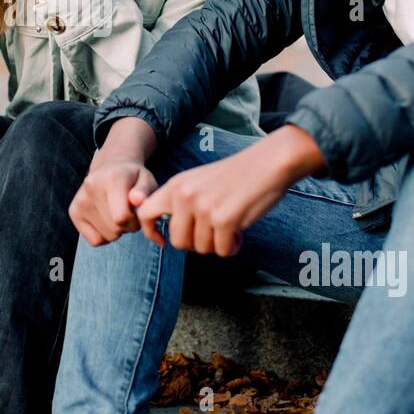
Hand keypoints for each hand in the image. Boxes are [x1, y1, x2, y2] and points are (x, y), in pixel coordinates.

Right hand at [68, 116, 158, 245]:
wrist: (110, 167)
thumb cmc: (133, 178)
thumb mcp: (147, 180)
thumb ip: (146, 191)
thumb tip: (137, 200)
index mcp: (112, 178)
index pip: (122, 217)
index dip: (135, 220)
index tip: (137, 211)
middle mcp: (91, 187)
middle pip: (115, 229)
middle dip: (128, 225)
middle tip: (129, 210)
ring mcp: (80, 200)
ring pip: (107, 237)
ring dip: (117, 230)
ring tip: (118, 212)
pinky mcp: (73, 211)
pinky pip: (95, 241)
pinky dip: (105, 235)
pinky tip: (107, 218)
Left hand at [135, 124, 327, 256]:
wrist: (268, 162)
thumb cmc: (238, 175)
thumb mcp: (198, 181)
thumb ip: (182, 201)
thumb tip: (172, 233)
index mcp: (176, 185)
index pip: (145, 212)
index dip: (151, 232)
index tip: (163, 241)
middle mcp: (185, 196)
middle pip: (178, 242)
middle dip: (197, 244)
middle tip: (213, 234)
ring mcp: (203, 208)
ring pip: (202, 249)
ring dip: (218, 244)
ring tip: (231, 227)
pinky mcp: (224, 220)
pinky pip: (223, 251)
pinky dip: (233, 247)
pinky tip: (240, 232)